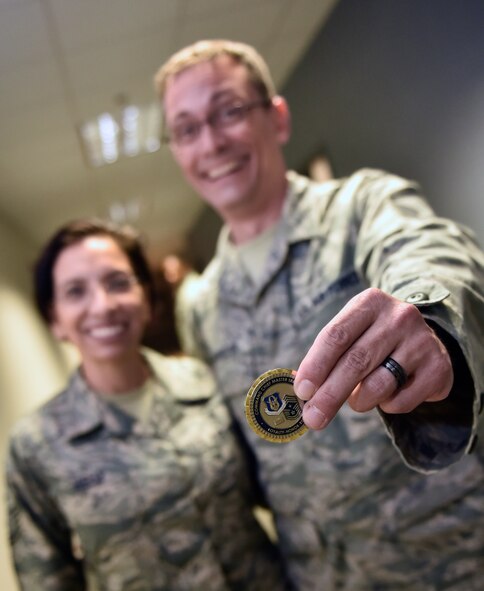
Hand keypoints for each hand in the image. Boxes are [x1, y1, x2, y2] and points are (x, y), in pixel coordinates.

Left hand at [293, 288, 452, 428]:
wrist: (425, 340)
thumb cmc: (374, 339)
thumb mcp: (352, 333)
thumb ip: (326, 357)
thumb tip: (300, 390)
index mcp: (370, 302)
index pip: (336, 335)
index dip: (316, 366)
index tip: (301, 391)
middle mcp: (399, 317)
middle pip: (355, 362)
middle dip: (329, 395)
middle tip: (313, 418)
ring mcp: (422, 341)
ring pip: (378, 385)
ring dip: (358, 401)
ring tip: (357, 400)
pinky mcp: (438, 368)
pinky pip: (400, 401)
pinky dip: (386, 406)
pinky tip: (388, 393)